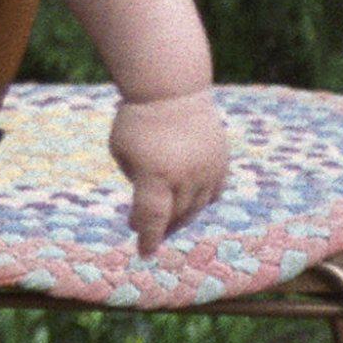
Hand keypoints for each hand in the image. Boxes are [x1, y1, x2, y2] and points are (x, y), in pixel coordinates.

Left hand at [110, 88, 226, 253]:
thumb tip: (148, 202)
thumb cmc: (137, 120)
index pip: (153, 219)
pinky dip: (200, 201)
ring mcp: (207, 171)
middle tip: (146, 228)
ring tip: (166, 217)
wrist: (171, 90)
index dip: (147, 238)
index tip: (144, 253)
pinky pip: (214, 193)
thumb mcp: (121, 151)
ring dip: (181, 216)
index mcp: (155, 176)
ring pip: (197, 208)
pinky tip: (188, 201)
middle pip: (175, 216)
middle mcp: (186, 177)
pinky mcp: (221, 163)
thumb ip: (135, 179)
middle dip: (160, 226)